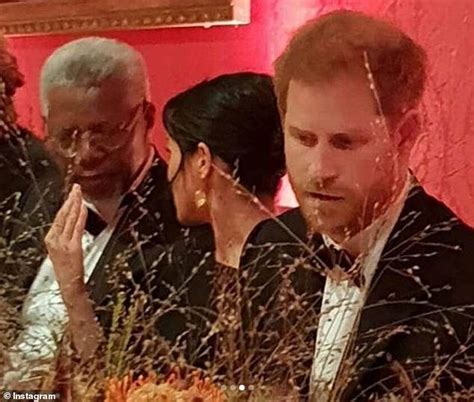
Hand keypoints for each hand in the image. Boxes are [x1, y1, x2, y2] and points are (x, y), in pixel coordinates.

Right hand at [45, 183, 87, 300]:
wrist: (69, 284)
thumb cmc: (68, 269)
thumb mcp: (62, 250)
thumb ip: (65, 236)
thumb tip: (73, 222)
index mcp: (50, 238)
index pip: (59, 217)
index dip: (66, 204)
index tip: (71, 193)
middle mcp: (54, 239)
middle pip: (63, 214)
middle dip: (70, 199)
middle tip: (76, 188)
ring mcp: (63, 243)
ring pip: (70, 218)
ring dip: (75, 204)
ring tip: (79, 193)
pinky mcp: (73, 246)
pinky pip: (77, 227)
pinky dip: (80, 216)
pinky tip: (83, 207)